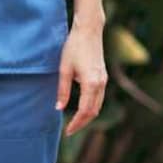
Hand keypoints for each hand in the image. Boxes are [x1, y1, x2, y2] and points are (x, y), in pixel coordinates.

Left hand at [57, 21, 107, 136]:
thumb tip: (59, 108)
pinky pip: (99, 97)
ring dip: (88, 116)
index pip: (85, 111)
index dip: (76, 123)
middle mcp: (101, 84)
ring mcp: (104, 80)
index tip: (68, 132)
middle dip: (82, 123)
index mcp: (91, 83)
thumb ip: (62, 90)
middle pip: (93, 111)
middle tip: (70, 131)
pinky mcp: (103, 76)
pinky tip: (81, 108)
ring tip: (75, 123)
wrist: (89, 30)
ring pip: (98, 105)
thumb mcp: (64, 69)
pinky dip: (91, 106)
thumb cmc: (74, 47)